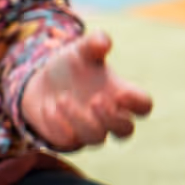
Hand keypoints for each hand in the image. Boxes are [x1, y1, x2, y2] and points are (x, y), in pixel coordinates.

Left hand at [18, 30, 152, 149]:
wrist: (41, 83)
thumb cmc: (72, 66)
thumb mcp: (82, 49)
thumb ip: (94, 42)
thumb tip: (104, 43)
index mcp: (120, 93)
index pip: (143, 106)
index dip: (137, 103)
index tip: (120, 92)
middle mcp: (109, 116)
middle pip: (126, 131)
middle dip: (112, 119)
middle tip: (95, 100)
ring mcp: (89, 130)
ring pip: (96, 138)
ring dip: (80, 120)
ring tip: (62, 98)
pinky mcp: (68, 139)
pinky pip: (69, 141)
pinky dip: (59, 125)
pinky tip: (49, 108)